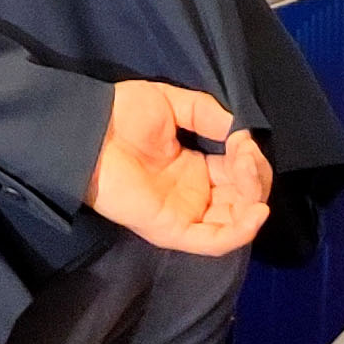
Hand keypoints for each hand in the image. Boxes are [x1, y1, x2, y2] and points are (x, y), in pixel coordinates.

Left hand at [86, 79, 273, 256]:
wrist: (87, 128)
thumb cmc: (122, 114)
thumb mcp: (173, 102)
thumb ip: (209, 115)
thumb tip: (243, 133)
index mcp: (194, 167)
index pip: (238, 174)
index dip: (250, 159)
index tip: (244, 139)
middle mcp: (192, 194)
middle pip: (241, 199)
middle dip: (255, 181)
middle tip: (248, 159)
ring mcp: (182, 214)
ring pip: (233, 222)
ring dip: (252, 204)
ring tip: (252, 179)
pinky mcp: (170, 229)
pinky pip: (212, 241)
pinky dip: (240, 232)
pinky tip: (256, 211)